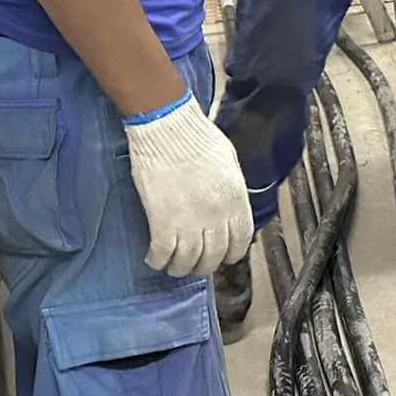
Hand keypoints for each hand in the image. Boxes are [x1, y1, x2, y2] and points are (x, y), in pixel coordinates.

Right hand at [123, 93, 253, 275]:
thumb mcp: (229, 163)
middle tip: (197, 265)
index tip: (225, 257)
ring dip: (181, 268)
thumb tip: (229, 206)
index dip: (233, 253)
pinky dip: (158, 260)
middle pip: (215, 255)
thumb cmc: (196, 137)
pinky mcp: (162, 220)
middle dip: (206, 264)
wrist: (168, 128)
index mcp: (236, 198)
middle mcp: (216, 214)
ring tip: (174, 266)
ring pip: (188, 260)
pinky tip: (155, 259)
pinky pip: (162, 252)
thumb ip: (231, 189)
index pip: (241, 239)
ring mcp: (190, 220)